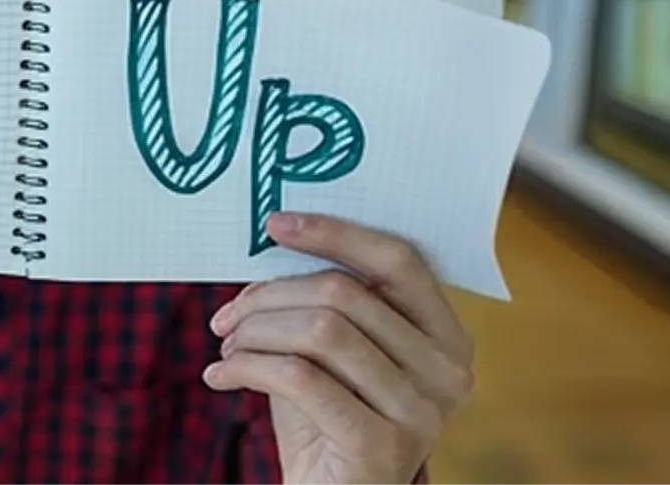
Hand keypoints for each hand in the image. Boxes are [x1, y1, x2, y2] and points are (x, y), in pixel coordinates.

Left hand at [204, 213, 473, 484]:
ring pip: (320, 331)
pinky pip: (299, 378)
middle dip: (270, 296)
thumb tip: (275, 246)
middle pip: (345, 294)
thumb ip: (324, 305)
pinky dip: (247, 368)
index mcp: (448, 337)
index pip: (398, 262)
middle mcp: (448, 371)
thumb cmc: (329, 422)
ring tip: (226, 346)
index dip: (336, 234)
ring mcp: (422, 410)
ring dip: (256, 332)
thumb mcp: (331, 356)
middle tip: (226, 315)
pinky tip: (220, 376)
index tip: (276, 225)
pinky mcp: (383, 444)